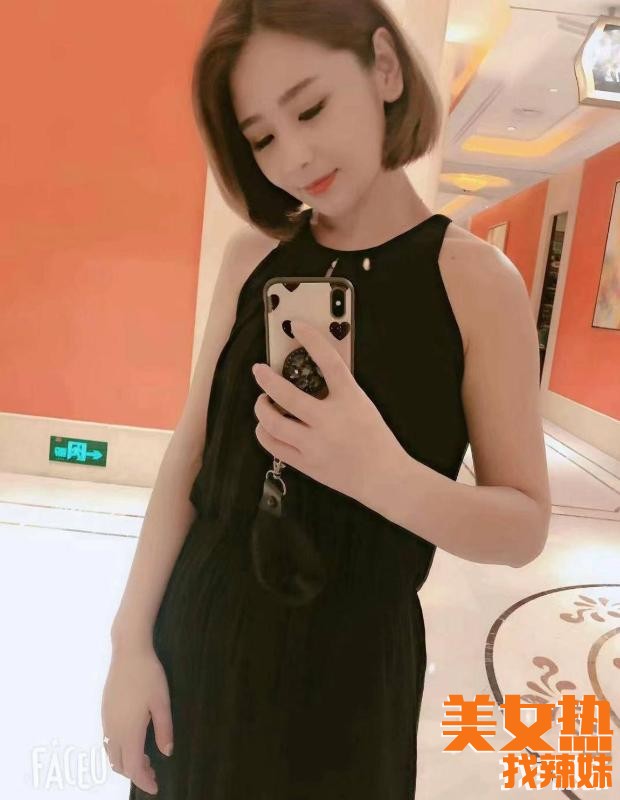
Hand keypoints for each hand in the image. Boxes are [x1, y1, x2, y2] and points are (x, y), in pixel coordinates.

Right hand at [101, 644, 173, 794]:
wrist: (128, 652)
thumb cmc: (148, 676)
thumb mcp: (162, 703)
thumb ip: (164, 730)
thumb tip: (166, 753)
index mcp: (128, 731)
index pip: (133, 767)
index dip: (143, 781)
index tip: (155, 787)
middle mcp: (113, 730)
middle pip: (119, 764)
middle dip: (135, 773)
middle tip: (153, 770)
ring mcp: (106, 721)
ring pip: (111, 753)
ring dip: (126, 761)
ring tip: (145, 756)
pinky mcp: (105, 711)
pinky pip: (108, 741)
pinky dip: (120, 749)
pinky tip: (134, 739)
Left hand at [252, 319, 402, 500]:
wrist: (384, 478)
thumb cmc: (376, 440)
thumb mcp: (362, 405)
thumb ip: (339, 390)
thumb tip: (310, 373)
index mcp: (350, 400)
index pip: (329, 361)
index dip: (312, 339)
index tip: (296, 326)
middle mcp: (329, 421)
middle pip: (286, 394)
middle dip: (266, 378)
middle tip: (259, 370)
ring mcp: (315, 444)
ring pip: (272, 423)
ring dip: (262, 408)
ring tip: (263, 401)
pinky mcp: (306, 464)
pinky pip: (273, 445)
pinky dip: (264, 432)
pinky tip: (266, 426)